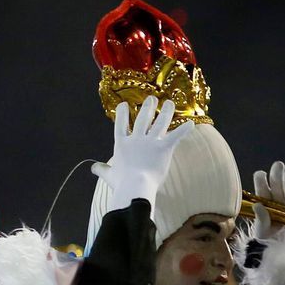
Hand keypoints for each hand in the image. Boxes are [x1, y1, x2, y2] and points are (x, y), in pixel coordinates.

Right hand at [89, 96, 179, 211]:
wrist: (135, 185)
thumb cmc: (121, 182)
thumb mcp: (109, 174)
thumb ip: (101, 169)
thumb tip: (93, 168)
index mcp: (121, 143)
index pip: (120, 124)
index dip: (122, 113)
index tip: (123, 104)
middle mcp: (136, 138)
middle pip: (143, 119)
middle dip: (148, 107)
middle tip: (152, 98)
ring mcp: (150, 142)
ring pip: (160, 123)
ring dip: (166, 112)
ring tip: (170, 103)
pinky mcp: (163, 147)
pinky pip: (176, 136)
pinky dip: (184, 129)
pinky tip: (191, 122)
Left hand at [253, 162, 284, 243]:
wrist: (282, 246)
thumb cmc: (270, 238)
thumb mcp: (263, 232)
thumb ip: (262, 220)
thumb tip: (258, 205)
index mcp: (266, 201)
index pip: (263, 187)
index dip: (261, 180)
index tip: (261, 175)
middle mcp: (278, 198)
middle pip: (277, 182)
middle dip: (276, 173)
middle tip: (278, 165)